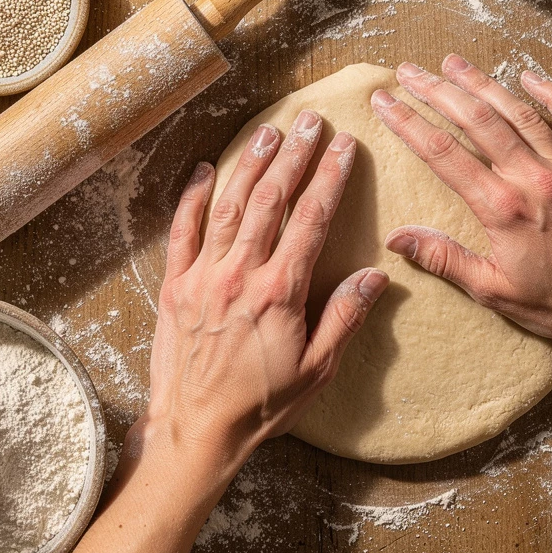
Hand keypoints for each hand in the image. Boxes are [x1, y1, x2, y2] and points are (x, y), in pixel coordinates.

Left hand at [139, 111, 387, 477]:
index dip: (330, 177)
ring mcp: (203, 277)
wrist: (195, 430)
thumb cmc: (260, 405)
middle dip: (294, 156)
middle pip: (271, 200)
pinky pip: (182, 231)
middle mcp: (240, 275)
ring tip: (271, 132)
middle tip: (310, 122)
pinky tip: (208, 169)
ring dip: (252, 165)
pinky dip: (194, 197)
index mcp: (279, 292)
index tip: (344, 146)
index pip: (312, 219)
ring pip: (230, 206)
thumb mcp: (316, 371)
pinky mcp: (175, 286)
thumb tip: (376, 277)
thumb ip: (344, 319)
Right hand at [370, 55, 551, 361]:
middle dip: (436, 90)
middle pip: (476, 120)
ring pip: (518, 112)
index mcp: (502, 208)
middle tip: (408, 71)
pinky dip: (551, 94)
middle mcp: (533, 178)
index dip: (408, 123)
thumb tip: (397, 238)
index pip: (443, 153)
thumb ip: (444, 259)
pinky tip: (528, 76)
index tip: (384, 102)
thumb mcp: (494, 291)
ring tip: (452, 62)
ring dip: (482, 83)